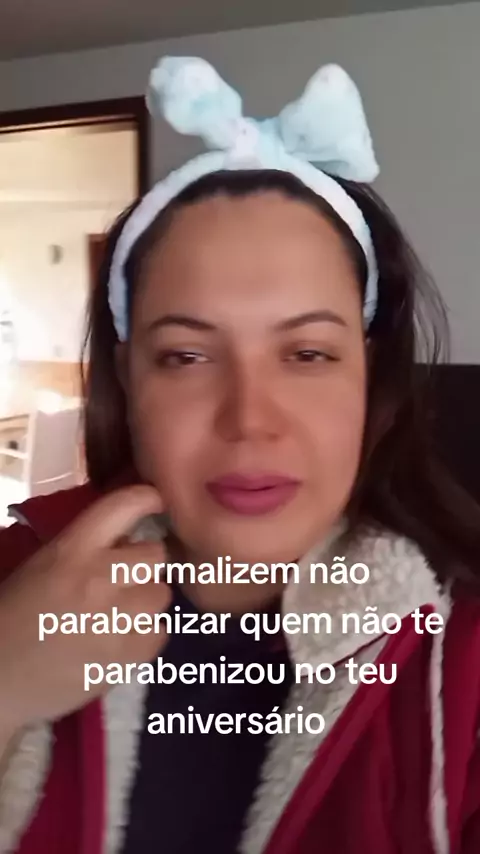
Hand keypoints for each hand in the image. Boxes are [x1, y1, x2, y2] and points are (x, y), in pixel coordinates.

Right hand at [0, 486, 170, 729]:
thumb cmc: (12, 617)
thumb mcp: (43, 565)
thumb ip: (86, 548)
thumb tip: (128, 543)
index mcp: (71, 549)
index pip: (123, 506)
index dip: (146, 500)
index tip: (156, 503)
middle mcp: (100, 577)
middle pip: (155, 555)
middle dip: (143, 566)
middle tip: (124, 581)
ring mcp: (117, 618)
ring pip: (161, 595)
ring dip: (145, 603)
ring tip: (120, 616)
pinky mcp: (127, 657)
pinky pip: (160, 633)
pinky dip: (145, 637)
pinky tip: (120, 642)